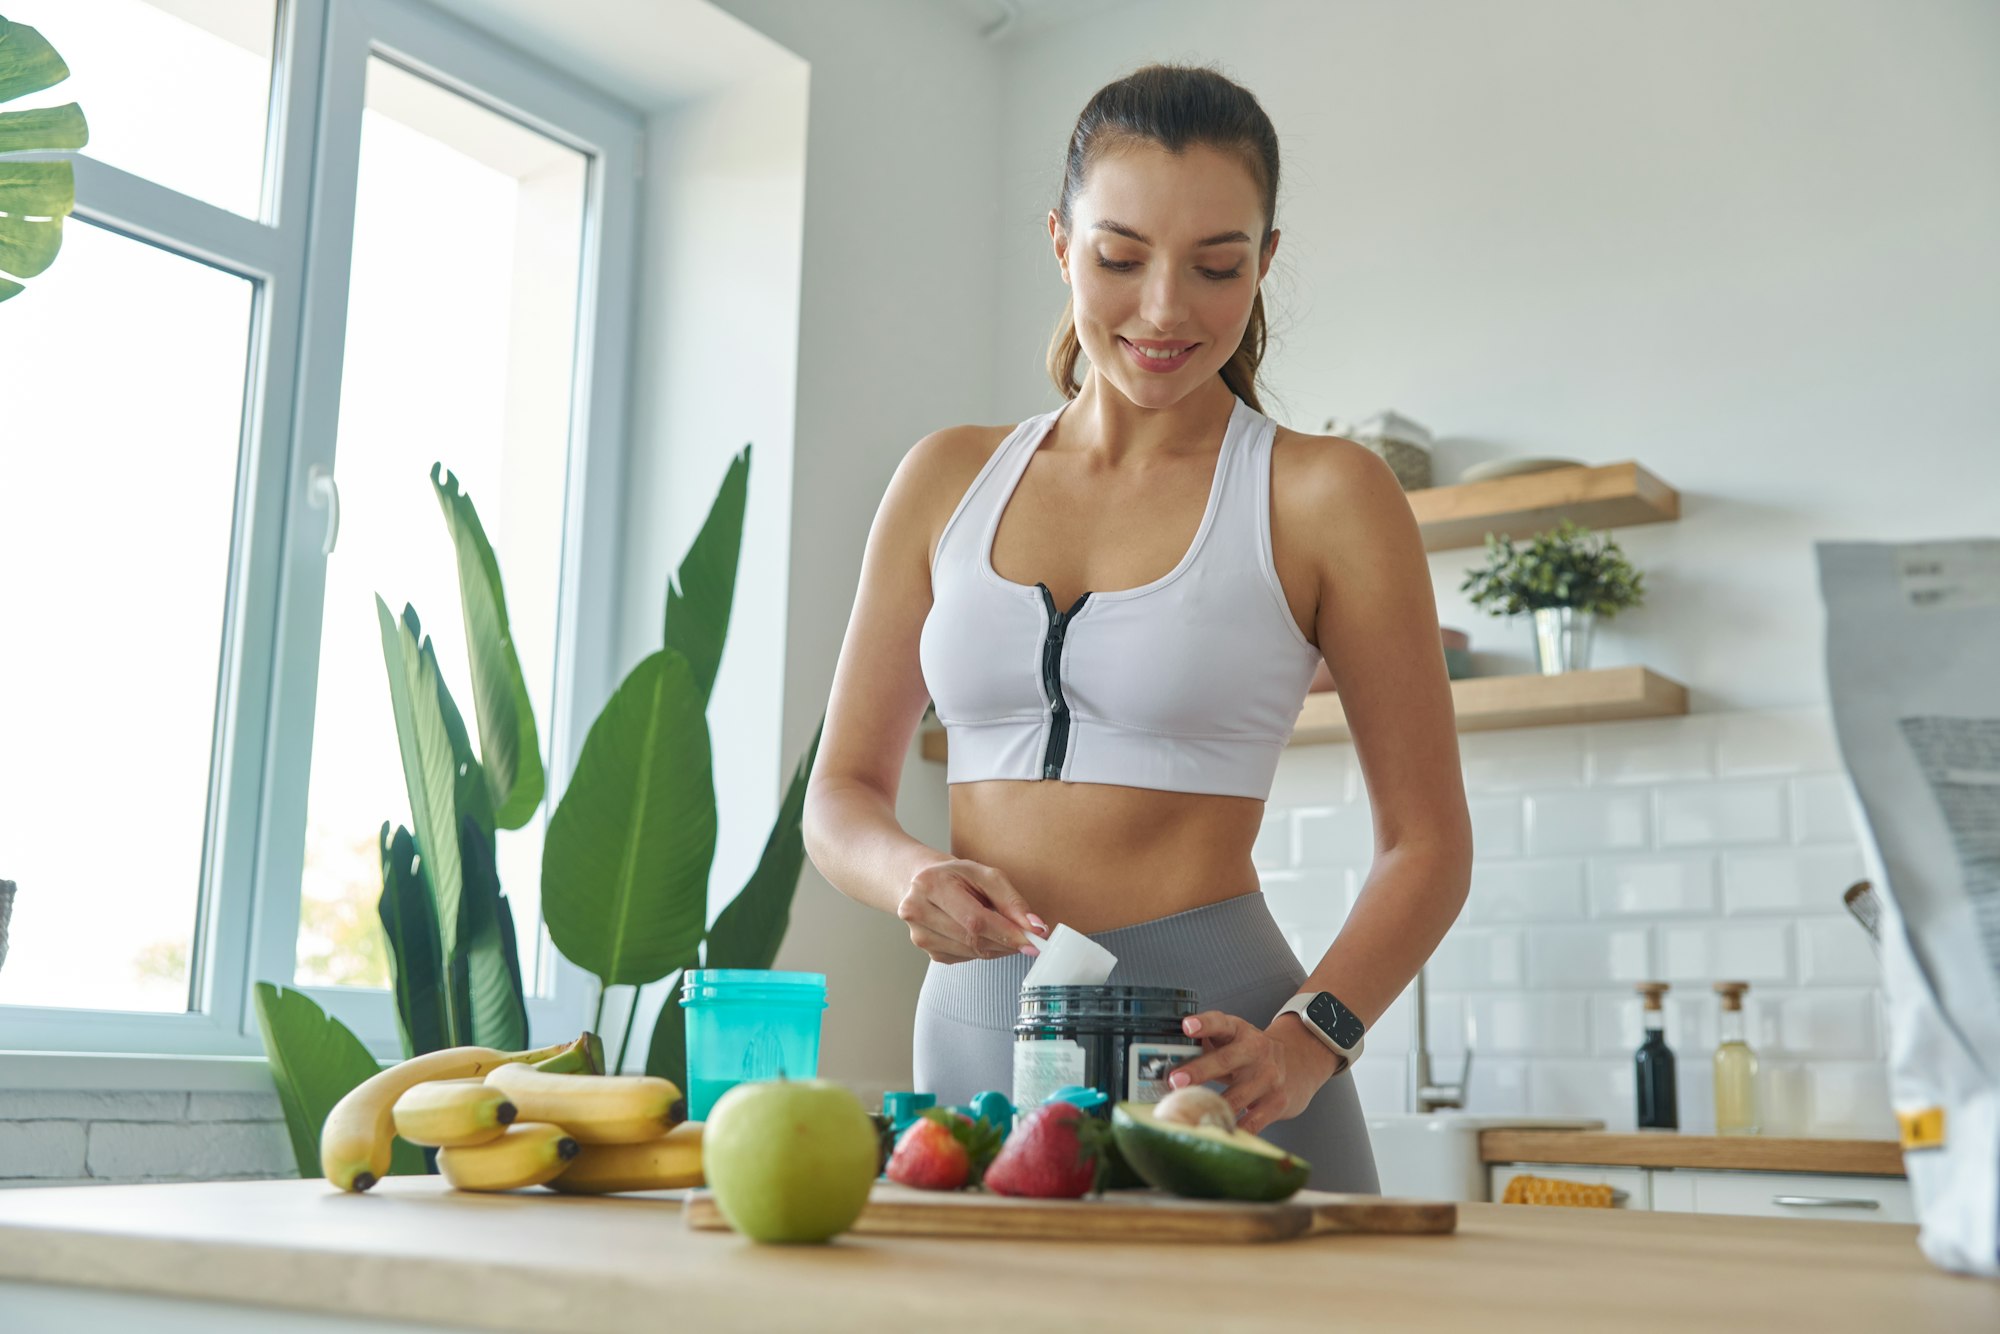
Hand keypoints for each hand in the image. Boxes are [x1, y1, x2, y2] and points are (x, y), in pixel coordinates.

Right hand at [896, 858, 1047, 964]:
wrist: (924, 881)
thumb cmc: (957, 875)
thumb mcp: (986, 875)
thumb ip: (1011, 900)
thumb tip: (1034, 926)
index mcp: (931, 885)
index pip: (974, 919)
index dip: (1006, 932)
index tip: (1033, 939)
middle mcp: (918, 912)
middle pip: (972, 939)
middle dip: (1007, 942)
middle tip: (1030, 941)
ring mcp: (920, 935)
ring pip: (971, 952)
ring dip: (998, 948)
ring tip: (1008, 933)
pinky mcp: (928, 951)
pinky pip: (966, 958)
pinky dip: (984, 950)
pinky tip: (986, 935)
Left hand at [1167, 1011, 1338, 1134]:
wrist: (1300, 1064)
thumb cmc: (1253, 1055)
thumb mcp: (1234, 1040)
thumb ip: (1207, 1047)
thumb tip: (1165, 1063)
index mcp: (1239, 1032)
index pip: (1220, 1023)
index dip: (1204, 1024)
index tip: (1186, 1026)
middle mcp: (1255, 1052)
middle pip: (1224, 1060)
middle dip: (1198, 1071)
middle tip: (1176, 1080)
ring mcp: (1268, 1079)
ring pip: (1236, 1097)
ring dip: (1210, 1107)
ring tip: (1187, 1116)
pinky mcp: (1277, 1104)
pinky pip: (1252, 1122)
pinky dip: (1232, 1130)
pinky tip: (1216, 1135)